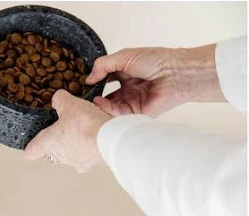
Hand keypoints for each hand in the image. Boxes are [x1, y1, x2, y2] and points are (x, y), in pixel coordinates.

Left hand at [24, 89, 110, 172]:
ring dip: (75, 144)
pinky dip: (91, 146)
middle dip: (58, 141)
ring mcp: (77, 162)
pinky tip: (96, 135)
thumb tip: (58, 98)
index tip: (31, 144)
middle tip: (64, 129)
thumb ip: (60, 100)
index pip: (31, 152)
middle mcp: (61, 156)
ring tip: (83, 129)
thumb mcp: (69, 104)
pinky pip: (88, 155)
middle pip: (53, 152)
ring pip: (71, 154)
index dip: (31, 147)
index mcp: (49, 143)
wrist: (110, 138)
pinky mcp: (93, 163)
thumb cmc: (85, 125)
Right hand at [86, 44, 225, 116]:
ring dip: (99, 103)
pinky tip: (100, 103)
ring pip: (110, 105)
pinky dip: (107, 109)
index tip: (83, 82)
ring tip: (90, 99)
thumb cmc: (156, 61)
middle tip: (84, 94)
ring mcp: (132, 101)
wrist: (176, 74)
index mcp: (126, 72)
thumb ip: (103, 65)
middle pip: (106, 94)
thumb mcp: (123, 57)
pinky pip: (118, 113)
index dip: (95, 80)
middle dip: (95, 95)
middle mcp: (129, 87)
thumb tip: (89, 78)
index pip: (105, 78)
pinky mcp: (136, 113)